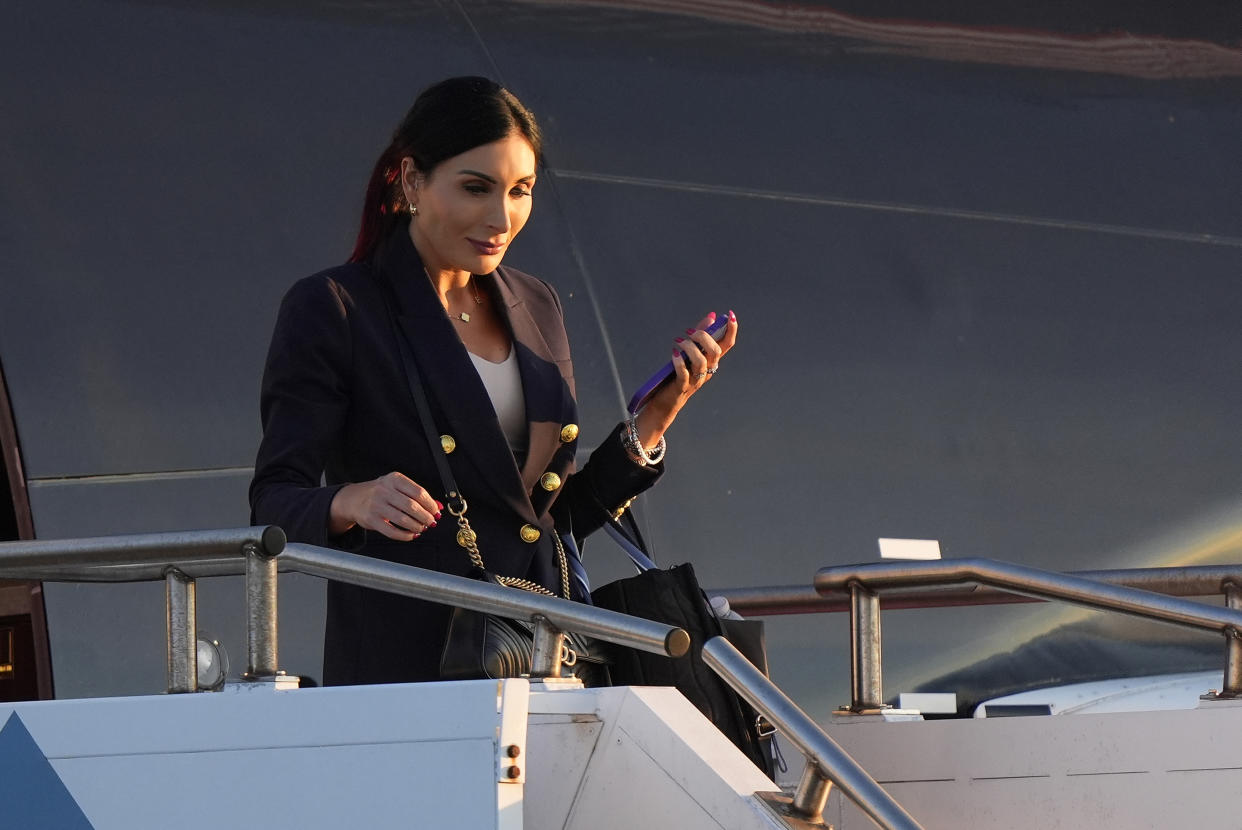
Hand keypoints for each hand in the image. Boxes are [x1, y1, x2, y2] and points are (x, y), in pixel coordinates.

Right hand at [328, 472, 442, 540]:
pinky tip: (411, 535)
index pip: (418, 492)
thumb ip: (416, 496)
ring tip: (421, 528)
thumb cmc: (381, 493)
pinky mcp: (371, 520)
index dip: (430, 504)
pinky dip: (405, 535)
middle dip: (425, 517)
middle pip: (412, 506)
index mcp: (394, 479)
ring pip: (403, 520)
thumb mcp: (397, 487)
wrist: (354, 499)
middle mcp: (384, 490)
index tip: (436, 512)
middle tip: (431, 522)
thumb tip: (437, 507)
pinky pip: (392, 531)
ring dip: (417, 526)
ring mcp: (376, 505)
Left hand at [635, 310, 738, 447]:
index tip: (730, 315)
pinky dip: (679, 363)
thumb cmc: (679, 374)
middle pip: (715, 351)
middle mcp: (708, 371)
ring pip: (701, 362)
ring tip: (679, 342)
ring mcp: (696, 380)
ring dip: (690, 348)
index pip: (727, 344)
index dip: (731, 329)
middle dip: (704, 337)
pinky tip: (674, 354)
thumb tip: (712, 317)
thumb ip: (700, 335)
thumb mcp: (690, 353)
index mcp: (712, 361)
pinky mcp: (682, 387)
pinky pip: (684, 374)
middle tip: (690, 332)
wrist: (666, 401)